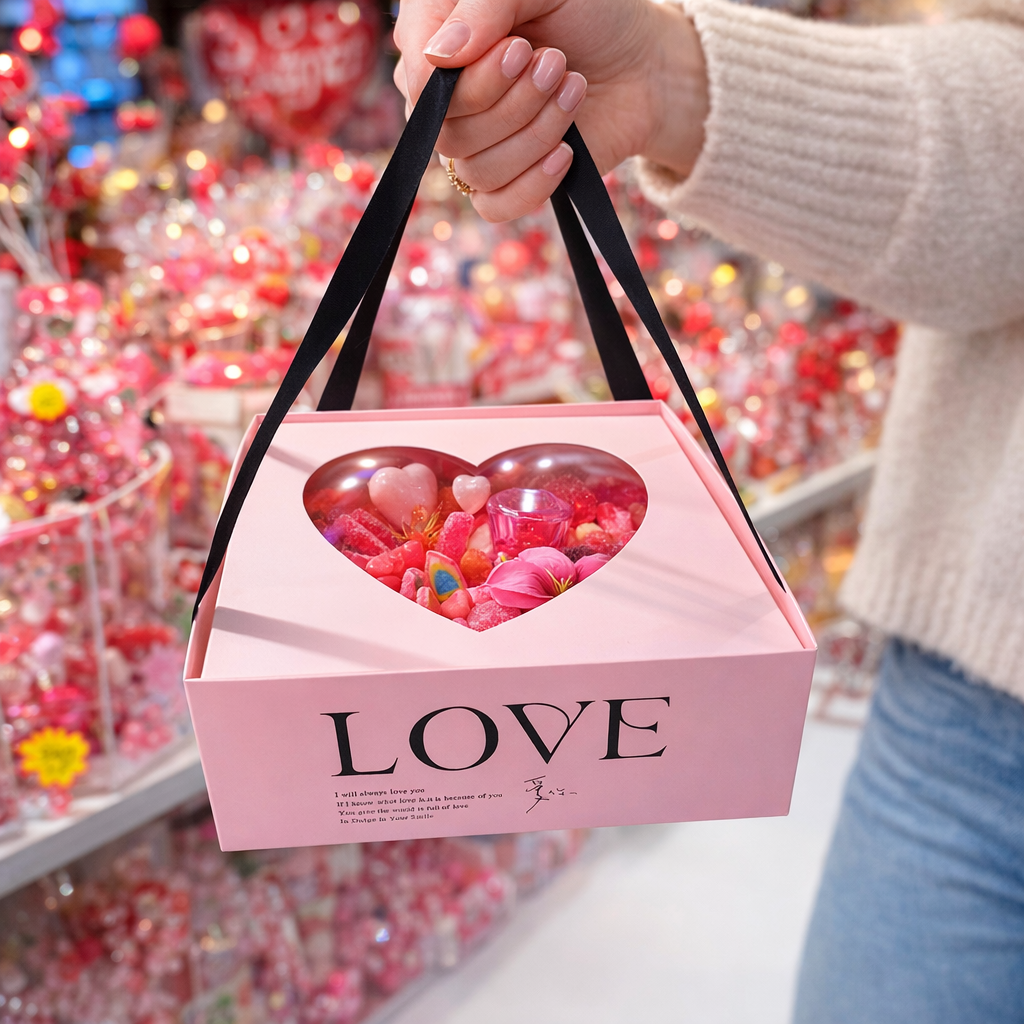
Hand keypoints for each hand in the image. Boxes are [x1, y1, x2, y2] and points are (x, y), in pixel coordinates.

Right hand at [393, 0, 707, 220]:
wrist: (640, 64)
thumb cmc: (590, 13)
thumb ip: (482, 6)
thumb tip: (439, 57)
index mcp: (438, 39)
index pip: (419, 81)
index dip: (469, 78)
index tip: (522, 48)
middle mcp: (446, 97)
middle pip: (447, 131)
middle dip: (513, 101)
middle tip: (556, 63)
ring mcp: (472, 144)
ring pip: (476, 168)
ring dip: (536, 131)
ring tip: (573, 89)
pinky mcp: (502, 184)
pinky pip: (492, 206)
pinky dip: (533, 182)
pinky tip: (566, 150)